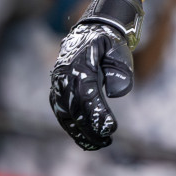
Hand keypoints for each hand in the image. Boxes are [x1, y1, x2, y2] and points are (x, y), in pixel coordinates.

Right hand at [49, 0, 142, 150]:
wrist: (92, 29)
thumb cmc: (109, 42)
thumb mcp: (119, 50)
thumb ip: (119, 70)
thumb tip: (115, 93)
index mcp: (79, 64)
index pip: (87, 95)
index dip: (98, 114)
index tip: (111, 129)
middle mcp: (64, 75)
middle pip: (75, 108)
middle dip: (90, 128)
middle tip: (107, 141)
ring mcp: (58, 84)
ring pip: (66, 114)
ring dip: (80, 133)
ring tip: (98, 145)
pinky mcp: (57, 92)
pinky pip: (62, 114)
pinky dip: (73, 129)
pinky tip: (86, 141)